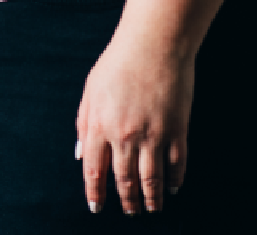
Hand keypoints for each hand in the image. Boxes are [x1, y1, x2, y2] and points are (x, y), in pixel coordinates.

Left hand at [75, 31, 192, 215]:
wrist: (155, 45)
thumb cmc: (118, 64)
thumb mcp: (90, 91)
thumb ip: (83, 124)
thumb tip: (79, 154)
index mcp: (100, 126)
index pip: (94, 171)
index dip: (94, 193)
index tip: (96, 207)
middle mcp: (125, 136)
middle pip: (124, 180)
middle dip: (126, 200)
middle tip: (130, 211)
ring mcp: (153, 135)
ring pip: (151, 179)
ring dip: (150, 198)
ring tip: (151, 209)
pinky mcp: (177, 130)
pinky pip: (177, 164)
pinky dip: (174, 180)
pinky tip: (172, 188)